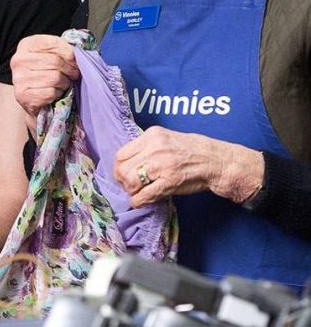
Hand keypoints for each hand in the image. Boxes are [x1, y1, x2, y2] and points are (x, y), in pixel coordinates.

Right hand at [10, 35, 78, 126]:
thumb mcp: (50, 54)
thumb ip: (61, 50)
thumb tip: (77, 53)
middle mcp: (19, 60)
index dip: (68, 52)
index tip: (75, 59)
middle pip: (55, 61)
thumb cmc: (44, 72)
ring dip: (64, 83)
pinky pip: (50, 93)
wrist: (30, 96)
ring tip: (63, 83)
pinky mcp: (23, 96)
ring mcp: (19, 78)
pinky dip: (57, 94)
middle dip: (70, 69)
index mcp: (26, 45)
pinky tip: (54, 93)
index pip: (52, 43)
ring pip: (55, 78)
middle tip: (73, 74)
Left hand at [113, 126, 264, 206]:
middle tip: (128, 186)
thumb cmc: (193, 150)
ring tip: (136, 193)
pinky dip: (138, 201)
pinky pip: (145, 194)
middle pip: (123, 168)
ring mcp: (162, 165)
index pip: (122, 153)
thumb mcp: (166, 139)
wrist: (217, 161)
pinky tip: (140, 201)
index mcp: (151, 135)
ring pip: (131, 181)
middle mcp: (154, 148)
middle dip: (122, 180)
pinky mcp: (170, 181)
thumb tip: (128, 161)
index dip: (119, 166)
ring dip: (130, 190)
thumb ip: (147, 147)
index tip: (122, 173)